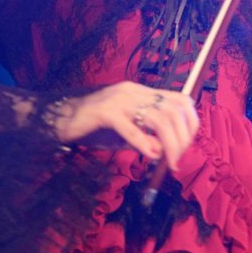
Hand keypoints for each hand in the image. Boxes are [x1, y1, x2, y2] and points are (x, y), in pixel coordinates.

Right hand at [56, 81, 198, 170]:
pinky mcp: (105, 112)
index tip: (187, 143)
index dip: (190, 122)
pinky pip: (131, 128)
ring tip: (168, 161)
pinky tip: (150, 155)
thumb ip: (145, 137)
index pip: (179, 99)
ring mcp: (120, 100)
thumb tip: (162, 151)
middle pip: (173, 111)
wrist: (61, 119)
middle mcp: (133, 91)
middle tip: (178, 159)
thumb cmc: (94, 127)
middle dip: (182, 137)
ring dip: (170, 144)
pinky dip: (145, 144)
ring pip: (159, 119)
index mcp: (141, 92)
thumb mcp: (125, 130)